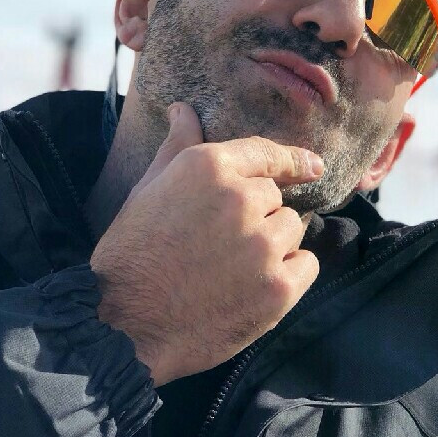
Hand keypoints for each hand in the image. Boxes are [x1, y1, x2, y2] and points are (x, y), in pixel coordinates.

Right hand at [91, 102, 322, 384]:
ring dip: (272, 246)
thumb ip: (177, 147)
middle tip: (219, 246)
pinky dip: (287, 276)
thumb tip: (183, 109)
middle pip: (275, 199)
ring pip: (291, 231)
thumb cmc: (130, 255)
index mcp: (209, 167)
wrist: (125, 327)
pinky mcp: (280, 287)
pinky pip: (306, 265)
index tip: (313, 166)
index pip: (266, 154)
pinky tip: (251, 290)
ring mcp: (264, 244)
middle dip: (256, 217)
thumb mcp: (147, 190)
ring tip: (231, 270)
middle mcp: (242, 198)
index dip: (293, 160)